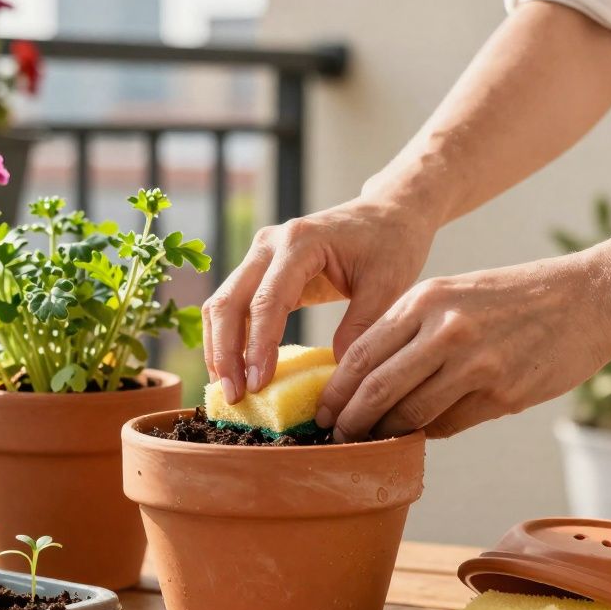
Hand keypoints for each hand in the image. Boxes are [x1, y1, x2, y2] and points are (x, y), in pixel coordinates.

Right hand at [202, 194, 440, 402]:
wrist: (387, 213)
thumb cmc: (390, 245)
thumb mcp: (387, 286)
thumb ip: (361, 326)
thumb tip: (337, 375)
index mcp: (300, 242)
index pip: (267, 300)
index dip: (259, 345)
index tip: (259, 384)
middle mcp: (269, 244)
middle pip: (229, 301)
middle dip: (226, 352)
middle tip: (235, 396)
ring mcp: (260, 254)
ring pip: (222, 304)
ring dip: (220, 348)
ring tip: (230, 390)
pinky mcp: (260, 269)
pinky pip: (233, 305)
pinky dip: (228, 338)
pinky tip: (235, 370)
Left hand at [314, 254, 610, 441]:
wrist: (591, 297)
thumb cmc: (517, 298)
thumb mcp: (454, 294)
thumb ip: (412, 331)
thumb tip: (369, 381)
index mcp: (424, 300)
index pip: (361, 354)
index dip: (336, 391)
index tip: (324, 413)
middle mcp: (444, 329)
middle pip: (377, 389)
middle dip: (352, 421)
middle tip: (339, 439)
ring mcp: (475, 363)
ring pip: (411, 413)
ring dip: (390, 433)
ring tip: (378, 440)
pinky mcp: (502, 392)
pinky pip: (449, 423)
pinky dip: (431, 431)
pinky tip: (427, 430)